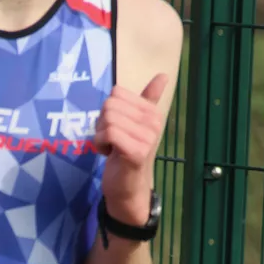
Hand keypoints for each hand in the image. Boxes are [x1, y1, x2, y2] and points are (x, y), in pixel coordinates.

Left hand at [93, 73, 167, 224]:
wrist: (128, 189)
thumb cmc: (127, 154)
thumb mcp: (135, 123)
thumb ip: (148, 99)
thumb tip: (163, 75)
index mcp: (152, 112)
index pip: (116, 93)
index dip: (108, 110)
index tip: (117, 128)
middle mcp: (153, 121)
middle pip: (110, 105)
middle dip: (102, 123)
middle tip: (111, 140)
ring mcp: (147, 136)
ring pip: (108, 118)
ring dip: (100, 135)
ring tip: (111, 147)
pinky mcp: (137, 151)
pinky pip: (109, 133)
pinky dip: (100, 144)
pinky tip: (109, 154)